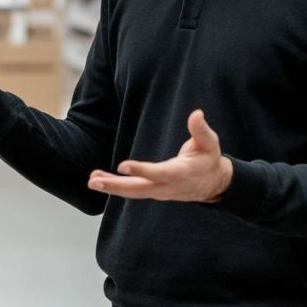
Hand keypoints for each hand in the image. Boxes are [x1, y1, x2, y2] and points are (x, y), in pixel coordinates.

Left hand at [87, 110, 233, 202]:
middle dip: (116, 185)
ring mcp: (159, 191)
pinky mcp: (153, 191)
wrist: (213, 184)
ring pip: (132, 192)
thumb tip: (197, 114)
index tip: (122, 166)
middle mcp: (167, 186)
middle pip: (138, 188)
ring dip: (111, 187)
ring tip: (92, 181)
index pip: (158, 173)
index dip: (141, 170)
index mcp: (180, 173)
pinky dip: (115, 187)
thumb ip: (201, 130)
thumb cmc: (209, 159)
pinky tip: (99, 180)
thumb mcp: (210, 143)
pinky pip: (132, 191)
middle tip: (95, 181)